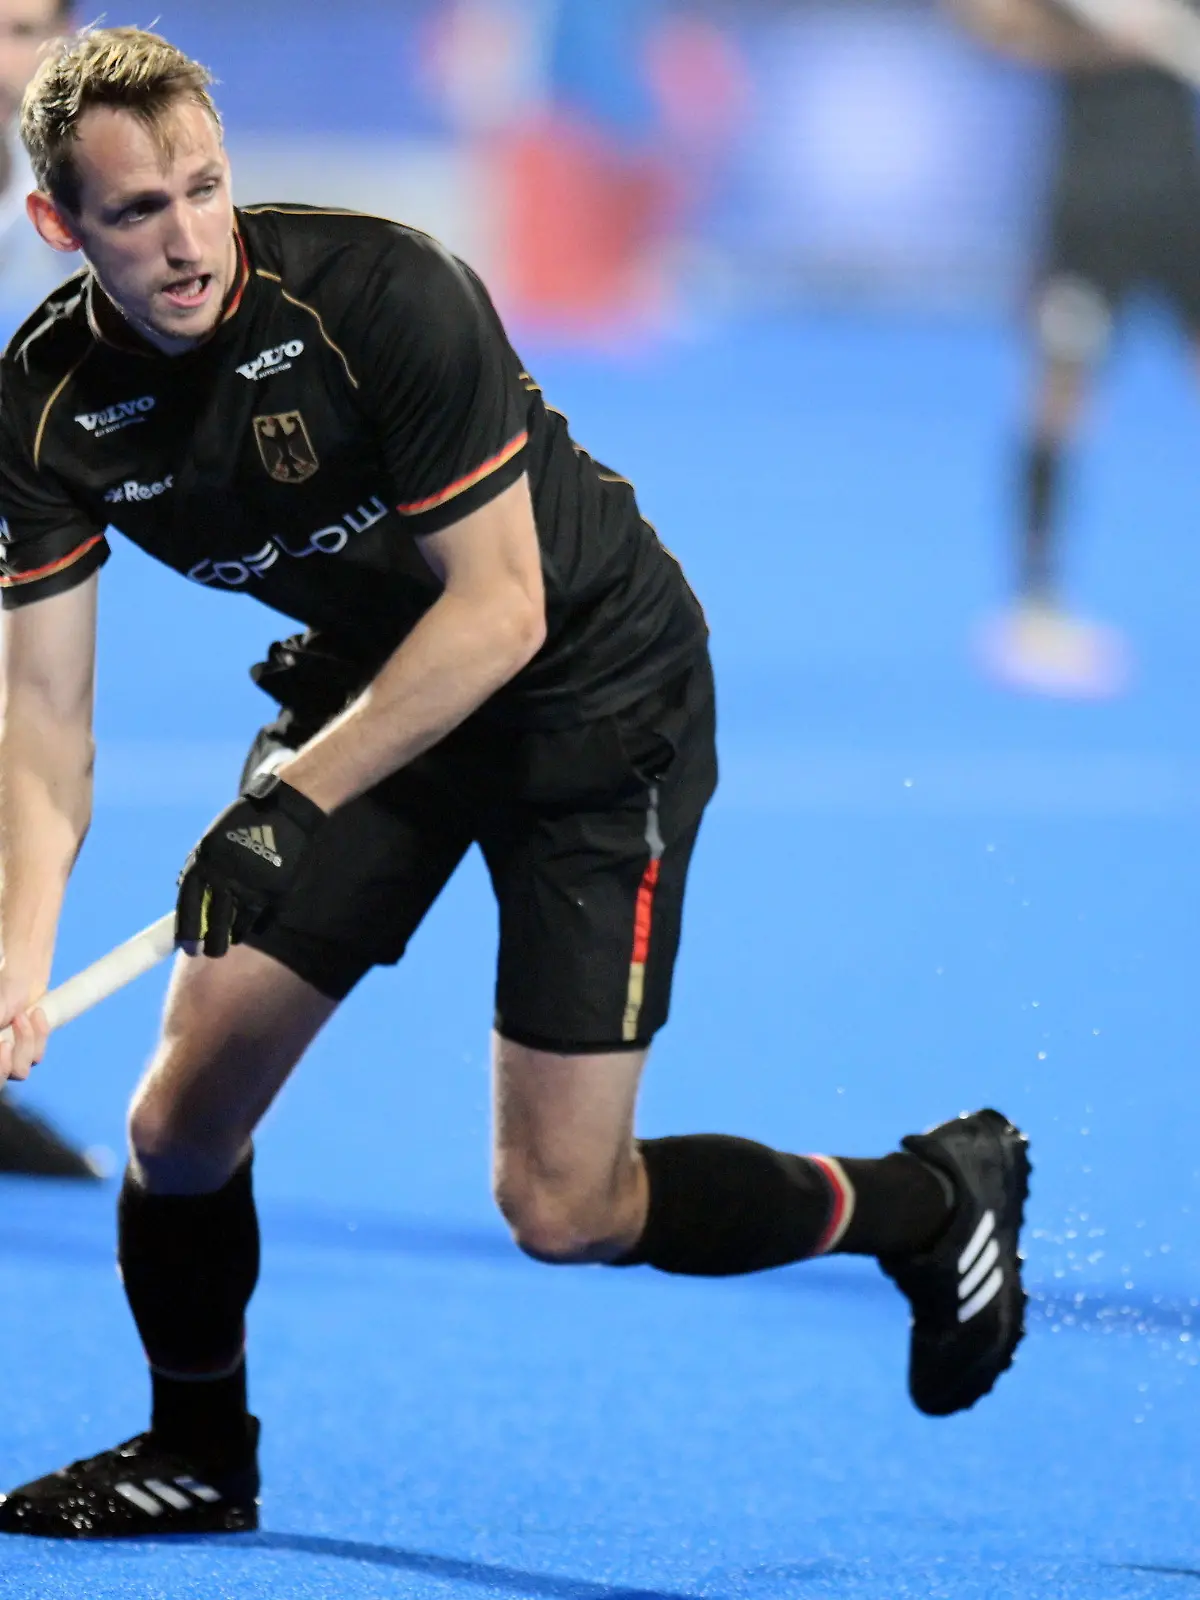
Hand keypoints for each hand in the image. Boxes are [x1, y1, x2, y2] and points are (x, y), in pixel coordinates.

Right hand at [0, 972, 49, 1086]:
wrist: (22, 976)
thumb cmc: (2, 991)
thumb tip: (0, 1043)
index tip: (1, 1045)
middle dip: (3, 1065)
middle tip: (5, 1044)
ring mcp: (9, 1058)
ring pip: (20, 1072)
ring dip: (24, 1041)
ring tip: (21, 1015)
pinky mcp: (29, 1052)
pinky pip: (37, 1057)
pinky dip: (39, 1034)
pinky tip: (36, 1013)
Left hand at [175, 773, 326, 958]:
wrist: (285, 811)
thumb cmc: (244, 824)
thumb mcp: (214, 840)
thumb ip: (200, 864)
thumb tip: (182, 890)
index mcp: (205, 861)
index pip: (188, 903)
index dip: (187, 930)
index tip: (188, 948)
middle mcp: (226, 874)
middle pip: (214, 921)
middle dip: (211, 943)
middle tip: (210, 953)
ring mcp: (251, 883)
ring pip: (238, 923)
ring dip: (233, 936)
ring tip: (230, 941)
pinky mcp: (274, 888)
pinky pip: (260, 915)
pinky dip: (252, 923)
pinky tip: (249, 924)